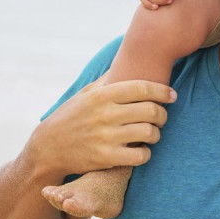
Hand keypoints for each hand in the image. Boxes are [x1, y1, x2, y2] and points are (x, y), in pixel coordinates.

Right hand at [34, 78, 176, 178]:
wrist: (48, 148)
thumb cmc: (71, 116)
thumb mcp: (86, 93)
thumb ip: (108, 79)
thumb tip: (127, 60)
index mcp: (103, 95)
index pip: (143, 88)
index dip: (162, 91)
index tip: (171, 95)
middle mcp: (105, 114)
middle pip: (151, 110)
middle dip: (163, 114)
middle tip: (162, 117)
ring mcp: (106, 137)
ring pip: (149, 133)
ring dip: (156, 134)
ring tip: (153, 133)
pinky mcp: (105, 158)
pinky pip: (140, 156)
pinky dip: (146, 153)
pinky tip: (141, 150)